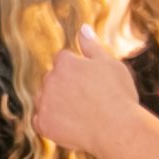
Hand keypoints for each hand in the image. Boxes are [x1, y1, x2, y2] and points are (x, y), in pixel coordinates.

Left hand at [35, 26, 141, 155]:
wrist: (117, 130)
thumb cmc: (118, 95)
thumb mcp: (111, 64)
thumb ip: (92, 46)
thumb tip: (82, 28)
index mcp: (65, 62)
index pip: (63, 60)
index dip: (79, 71)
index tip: (93, 83)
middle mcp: (50, 79)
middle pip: (52, 78)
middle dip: (66, 86)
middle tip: (90, 100)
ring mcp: (44, 102)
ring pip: (44, 98)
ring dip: (55, 102)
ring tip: (79, 113)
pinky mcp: (43, 124)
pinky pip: (40, 120)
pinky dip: (51, 122)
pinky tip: (70, 126)